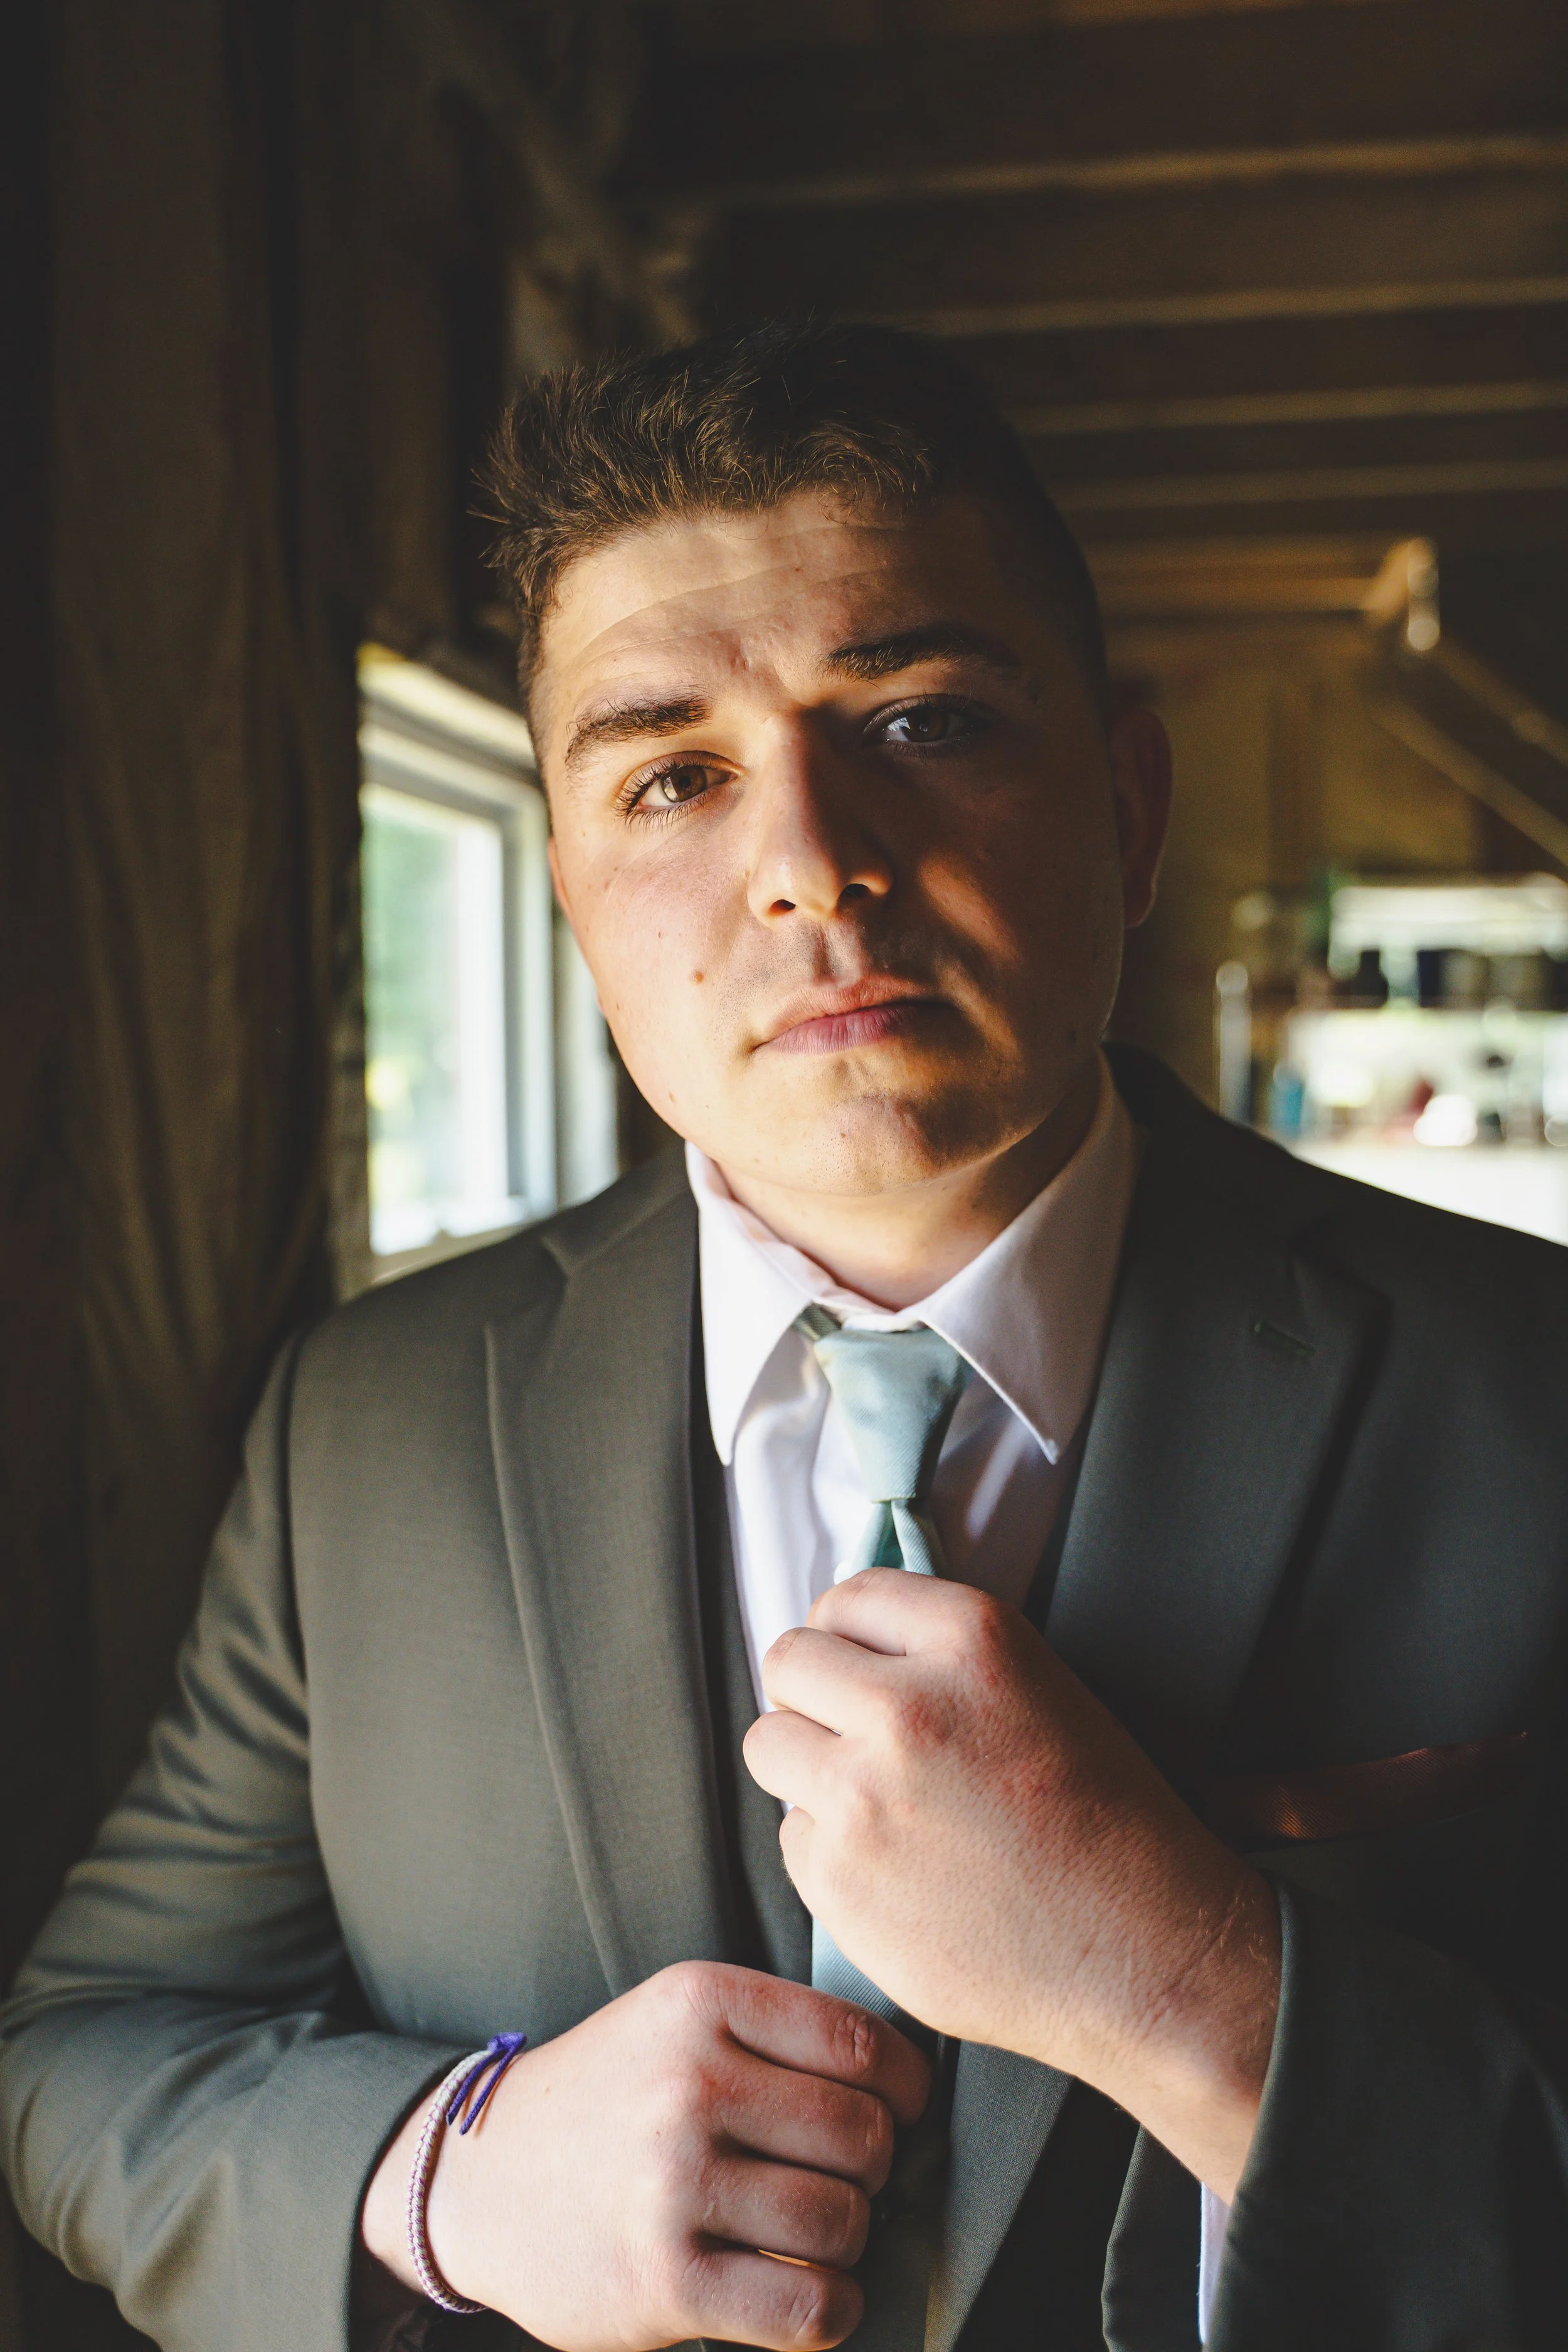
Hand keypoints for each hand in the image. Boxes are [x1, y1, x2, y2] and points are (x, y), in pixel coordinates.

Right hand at [361, 1959, 928, 2349]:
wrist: (478, 2176)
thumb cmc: (604, 2096)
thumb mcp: (675, 2019)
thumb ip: (774, 2035)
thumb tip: (902, 2085)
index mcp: (701, 2002)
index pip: (862, 2043)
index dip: (906, 2088)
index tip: (900, 2111)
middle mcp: (689, 2085)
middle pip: (863, 2135)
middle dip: (876, 2168)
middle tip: (849, 2179)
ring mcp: (673, 2184)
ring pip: (842, 2222)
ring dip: (852, 2242)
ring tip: (821, 2237)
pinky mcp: (663, 2279)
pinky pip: (804, 2307)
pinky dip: (832, 2310)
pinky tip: (814, 2295)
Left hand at [743, 1571, 1279, 2199]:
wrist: (1144, 1953)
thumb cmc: (1106, 1824)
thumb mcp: (1038, 1688)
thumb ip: (937, 1656)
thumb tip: (845, 1648)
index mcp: (970, 1640)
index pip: (846, 1597)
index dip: (848, 1637)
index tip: (857, 1667)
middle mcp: (906, 1705)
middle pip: (789, 1662)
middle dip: (813, 1696)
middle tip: (853, 1737)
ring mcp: (862, 1795)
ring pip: (768, 1745)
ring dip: (807, 1768)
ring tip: (872, 1804)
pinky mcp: (838, 1879)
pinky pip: (791, 1837)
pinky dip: (828, 1852)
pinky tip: (896, 1872)